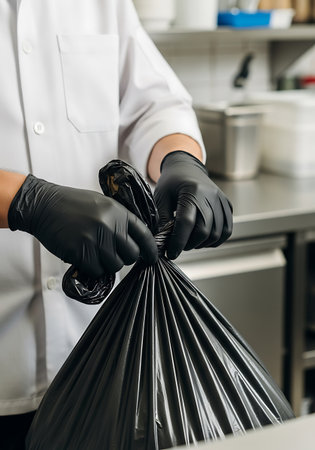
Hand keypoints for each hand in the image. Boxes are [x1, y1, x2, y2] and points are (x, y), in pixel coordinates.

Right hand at [8, 175, 157, 276]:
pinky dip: (92, 268)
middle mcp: (109, 225)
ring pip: (114, 266)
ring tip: (96, 253)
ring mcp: (95, 239)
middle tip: (113, 254)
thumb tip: (135, 241)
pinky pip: (96, 270)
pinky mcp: (80, 252)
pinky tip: (85, 257)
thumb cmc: (73, 204)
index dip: (150, 250)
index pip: (144, 235)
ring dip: (107, 264)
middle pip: (131, 255)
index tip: (152, 258)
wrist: (44, 205)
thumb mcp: (102, 204)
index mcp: (118, 212)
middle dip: (125, 258)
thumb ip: (119, 220)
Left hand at [154, 151, 232, 258]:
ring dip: (201, 243)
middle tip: (178, 245)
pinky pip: (226, 231)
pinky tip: (203, 238)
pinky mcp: (227, 206)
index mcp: (191, 191)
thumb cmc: (171, 183)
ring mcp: (221, 200)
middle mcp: (210, 195)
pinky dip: (215, 240)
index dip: (178, 241)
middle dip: (189, 244)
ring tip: (190, 240)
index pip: (186, 222)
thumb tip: (163, 244)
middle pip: (203, 230)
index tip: (171, 253)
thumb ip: (163, 220)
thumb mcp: (161, 198)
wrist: (186, 168)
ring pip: (216, 234)